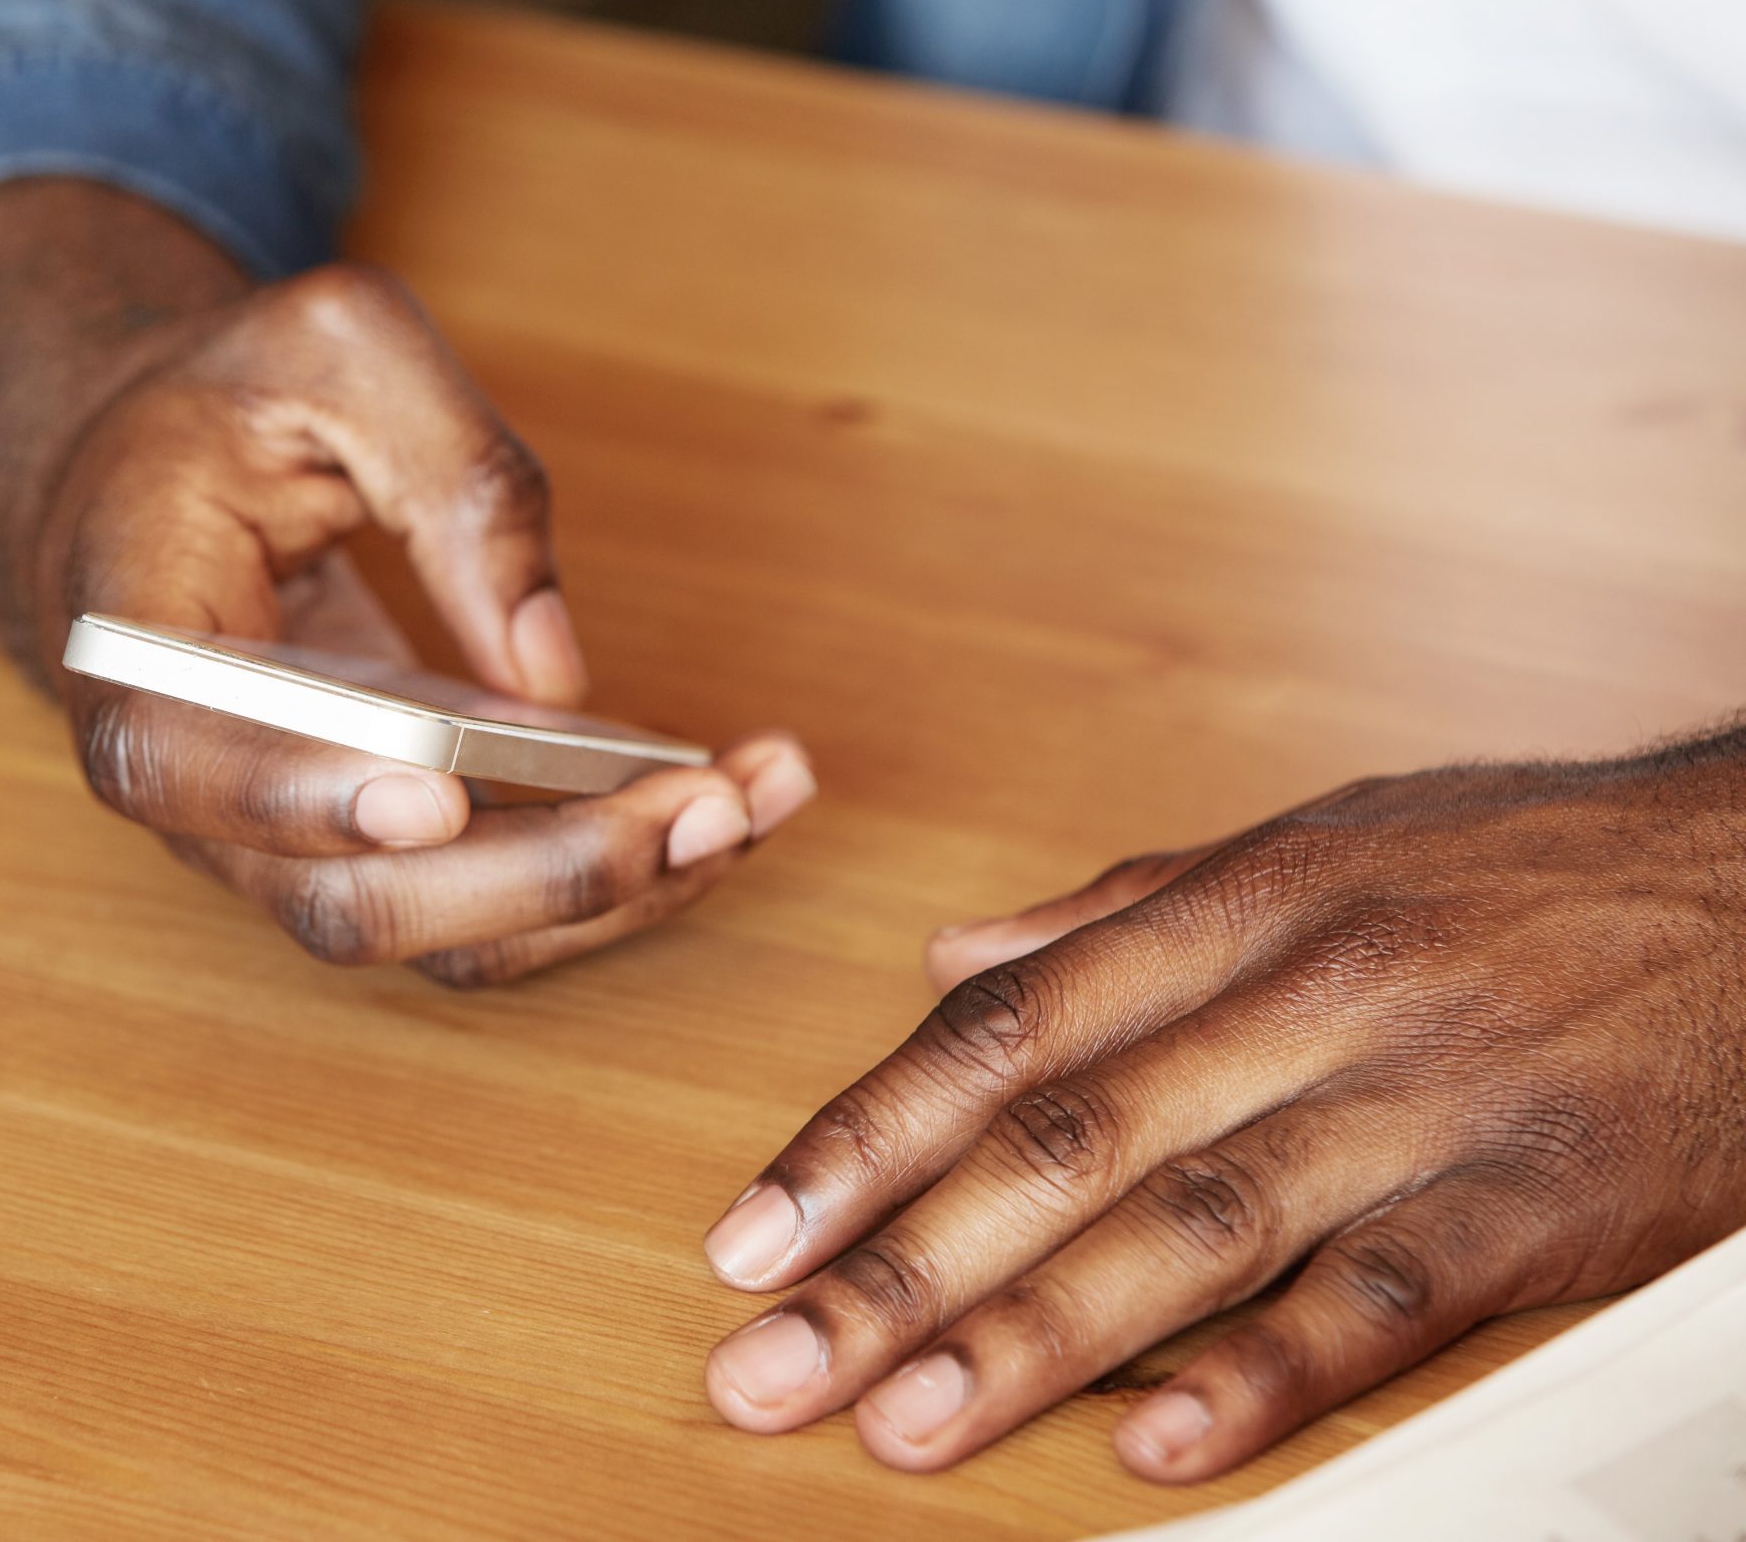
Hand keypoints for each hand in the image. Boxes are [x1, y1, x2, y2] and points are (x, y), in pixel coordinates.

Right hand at [0, 179, 811, 981]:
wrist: (143, 478)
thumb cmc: (221, 403)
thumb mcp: (331, 350)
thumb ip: (452, 471)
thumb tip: (549, 670)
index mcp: (129, 647)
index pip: (184, 764)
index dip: (307, 796)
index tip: (441, 785)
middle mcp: (193, 788)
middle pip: (349, 904)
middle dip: (539, 875)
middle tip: (698, 806)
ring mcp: (281, 843)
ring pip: (440, 941)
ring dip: (608, 894)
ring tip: (752, 799)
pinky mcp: (373, 850)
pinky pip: (489, 907)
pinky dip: (613, 874)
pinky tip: (726, 796)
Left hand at [699, 727, 1745, 1478]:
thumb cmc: (1522, 868)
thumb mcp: (1315, 845)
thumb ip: (1122, 907)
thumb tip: (956, 950)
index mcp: (1238, 907)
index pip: (1004, 1029)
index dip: (863, 1137)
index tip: (753, 1234)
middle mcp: (1307, 997)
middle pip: (1062, 1139)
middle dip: (897, 1264)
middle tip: (769, 1364)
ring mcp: (1421, 1102)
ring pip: (1192, 1225)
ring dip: (1032, 1337)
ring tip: (903, 1422)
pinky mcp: (1537, 1202)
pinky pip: (1385, 1298)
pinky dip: (1268, 1375)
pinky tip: (1157, 1445)